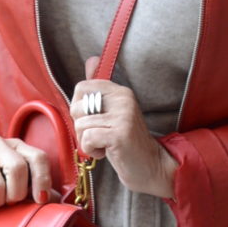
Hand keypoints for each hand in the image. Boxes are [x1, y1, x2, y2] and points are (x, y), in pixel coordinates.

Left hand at [71, 61, 175, 200]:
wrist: (150, 166)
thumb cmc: (125, 142)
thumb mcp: (113, 112)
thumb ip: (99, 89)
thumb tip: (91, 59)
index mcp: (120, 91)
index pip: (82, 87)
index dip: (79, 108)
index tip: (94, 121)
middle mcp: (124, 99)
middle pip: (77, 106)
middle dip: (81, 127)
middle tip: (99, 136)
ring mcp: (123, 116)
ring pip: (81, 125)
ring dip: (87, 142)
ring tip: (104, 145)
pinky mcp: (120, 133)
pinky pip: (88, 138)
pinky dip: (91, 150)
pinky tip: (105, 153)